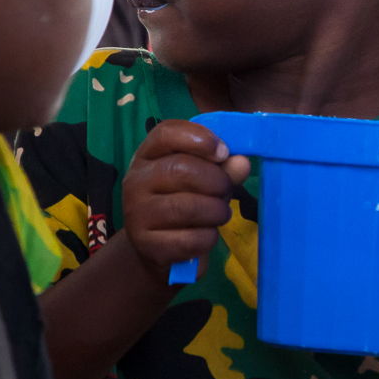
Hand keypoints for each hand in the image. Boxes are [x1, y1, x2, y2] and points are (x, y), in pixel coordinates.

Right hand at [121, 120, 250, 272]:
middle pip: (180, 169)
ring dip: (216, 211)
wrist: (155, 245)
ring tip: (220, 213)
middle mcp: (136, 180)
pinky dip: (208, 238)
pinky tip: (206, 234)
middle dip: (216, 180)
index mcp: (148, 155)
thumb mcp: (202, 179)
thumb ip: (223, 168)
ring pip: (186, 207)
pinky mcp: (146, 243)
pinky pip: (189, 239)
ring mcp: (137, 213)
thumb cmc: (183, 200)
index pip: (165, 133)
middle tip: (226, 190)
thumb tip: (242, 162)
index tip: (223, 152)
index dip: (199, 138)